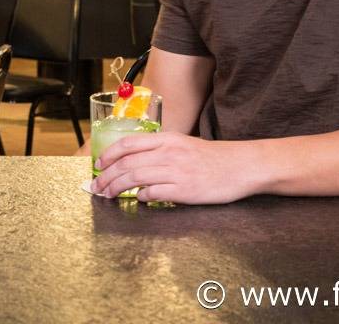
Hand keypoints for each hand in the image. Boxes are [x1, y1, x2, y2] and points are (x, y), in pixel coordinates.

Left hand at [91, 132, 260, 204]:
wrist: (241, 166)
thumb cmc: (212, 157)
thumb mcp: (183, 145)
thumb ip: (160, 151)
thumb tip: (135, 163)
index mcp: (167, 139)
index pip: (128, 143)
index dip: (108, 154)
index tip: (98, 165)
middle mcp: (168, 153)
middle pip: (126, 163)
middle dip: (106, 176)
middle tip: (97, 187)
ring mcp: (176, 171)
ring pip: (135, 178)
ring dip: (117, 188)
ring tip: (109, 195)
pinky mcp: (184, 190)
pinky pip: (154, 193)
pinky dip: (142, 197)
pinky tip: (139, 200)